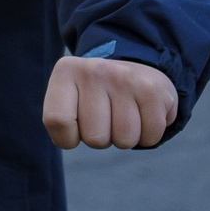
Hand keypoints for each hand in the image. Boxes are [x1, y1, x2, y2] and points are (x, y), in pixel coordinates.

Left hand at [43, 56, 177, 149]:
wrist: (134, 72)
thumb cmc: (94, 98)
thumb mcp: (68, 100)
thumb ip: (59, 121)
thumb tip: (67, 140)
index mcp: (66, 72)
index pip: (57, 121)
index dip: (67, 138)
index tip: (75, 128)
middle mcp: (94, 70)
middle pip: (94, 138)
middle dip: (101, 138)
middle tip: (105, 118)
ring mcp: (125, 78)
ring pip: (124, 140)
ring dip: (125, 138)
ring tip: (123, 116)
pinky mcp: (152, 89)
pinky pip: (150, 137)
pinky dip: (147, 136)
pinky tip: (142, 116)